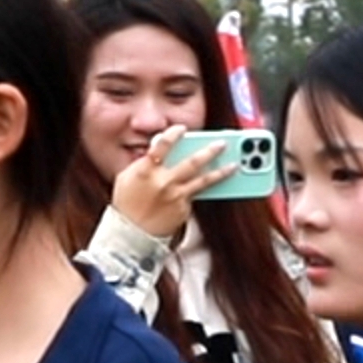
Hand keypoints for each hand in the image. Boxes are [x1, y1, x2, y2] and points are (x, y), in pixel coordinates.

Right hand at [109, 125, 230, 245]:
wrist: (132, 233)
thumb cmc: (127, 203)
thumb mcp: (128, 177)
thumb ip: (145, 162)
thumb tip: (159, 149)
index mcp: (146, 170)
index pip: (162, 146)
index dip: (173, 134)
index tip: (182, 128)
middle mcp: (164, 182)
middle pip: (192, 162)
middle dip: (210, 151)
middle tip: (222, 143)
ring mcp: (176, 196)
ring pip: (204, 180)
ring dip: (221, 172)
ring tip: (234, 165)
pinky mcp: (184, 209)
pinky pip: (195, 195)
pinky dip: (200, 189)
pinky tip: (212, 184)